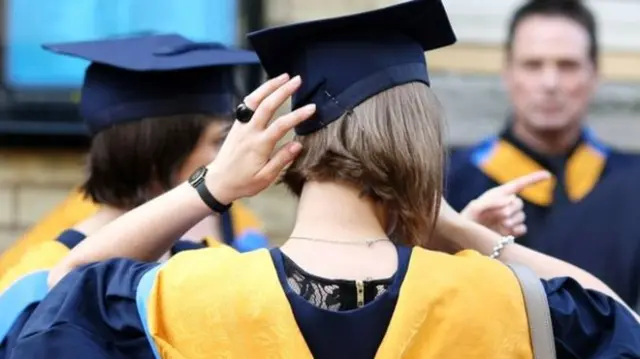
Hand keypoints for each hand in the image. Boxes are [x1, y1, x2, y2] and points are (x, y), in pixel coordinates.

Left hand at [205, 74, 315, 202]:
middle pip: (267, 105)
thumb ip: (282, 160)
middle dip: (283, 90)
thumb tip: (298, 145)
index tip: (312, 108)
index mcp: (259, 145)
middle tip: (298, 80)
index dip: (297, 115)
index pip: (281, 125)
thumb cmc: (243, 182)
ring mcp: (241, 126)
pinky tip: (268, 88)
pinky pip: (247, 104)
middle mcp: (249, 132)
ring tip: (284, 76)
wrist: (218, 181)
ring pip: (255, 99)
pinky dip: (259, 92)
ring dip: (269, 86)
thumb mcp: (266, 178)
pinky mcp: (237, 125)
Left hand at [460, 171, 550, 236]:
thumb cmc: (467, 219)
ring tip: (499, 225)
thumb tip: (510, 199)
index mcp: (499, 194)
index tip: (548, 175)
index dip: (533, 179)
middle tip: (498, 216)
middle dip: (511, 209)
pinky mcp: (511, 231)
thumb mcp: (475, 207)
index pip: (519, 184)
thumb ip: (492, 201)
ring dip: (512, 220)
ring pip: (522, 216)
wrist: (466, 238)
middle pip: (519, 203)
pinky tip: (507, 231)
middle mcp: (506, 205)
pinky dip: (517, 230)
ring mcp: (510, 218)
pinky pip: (522, 228)